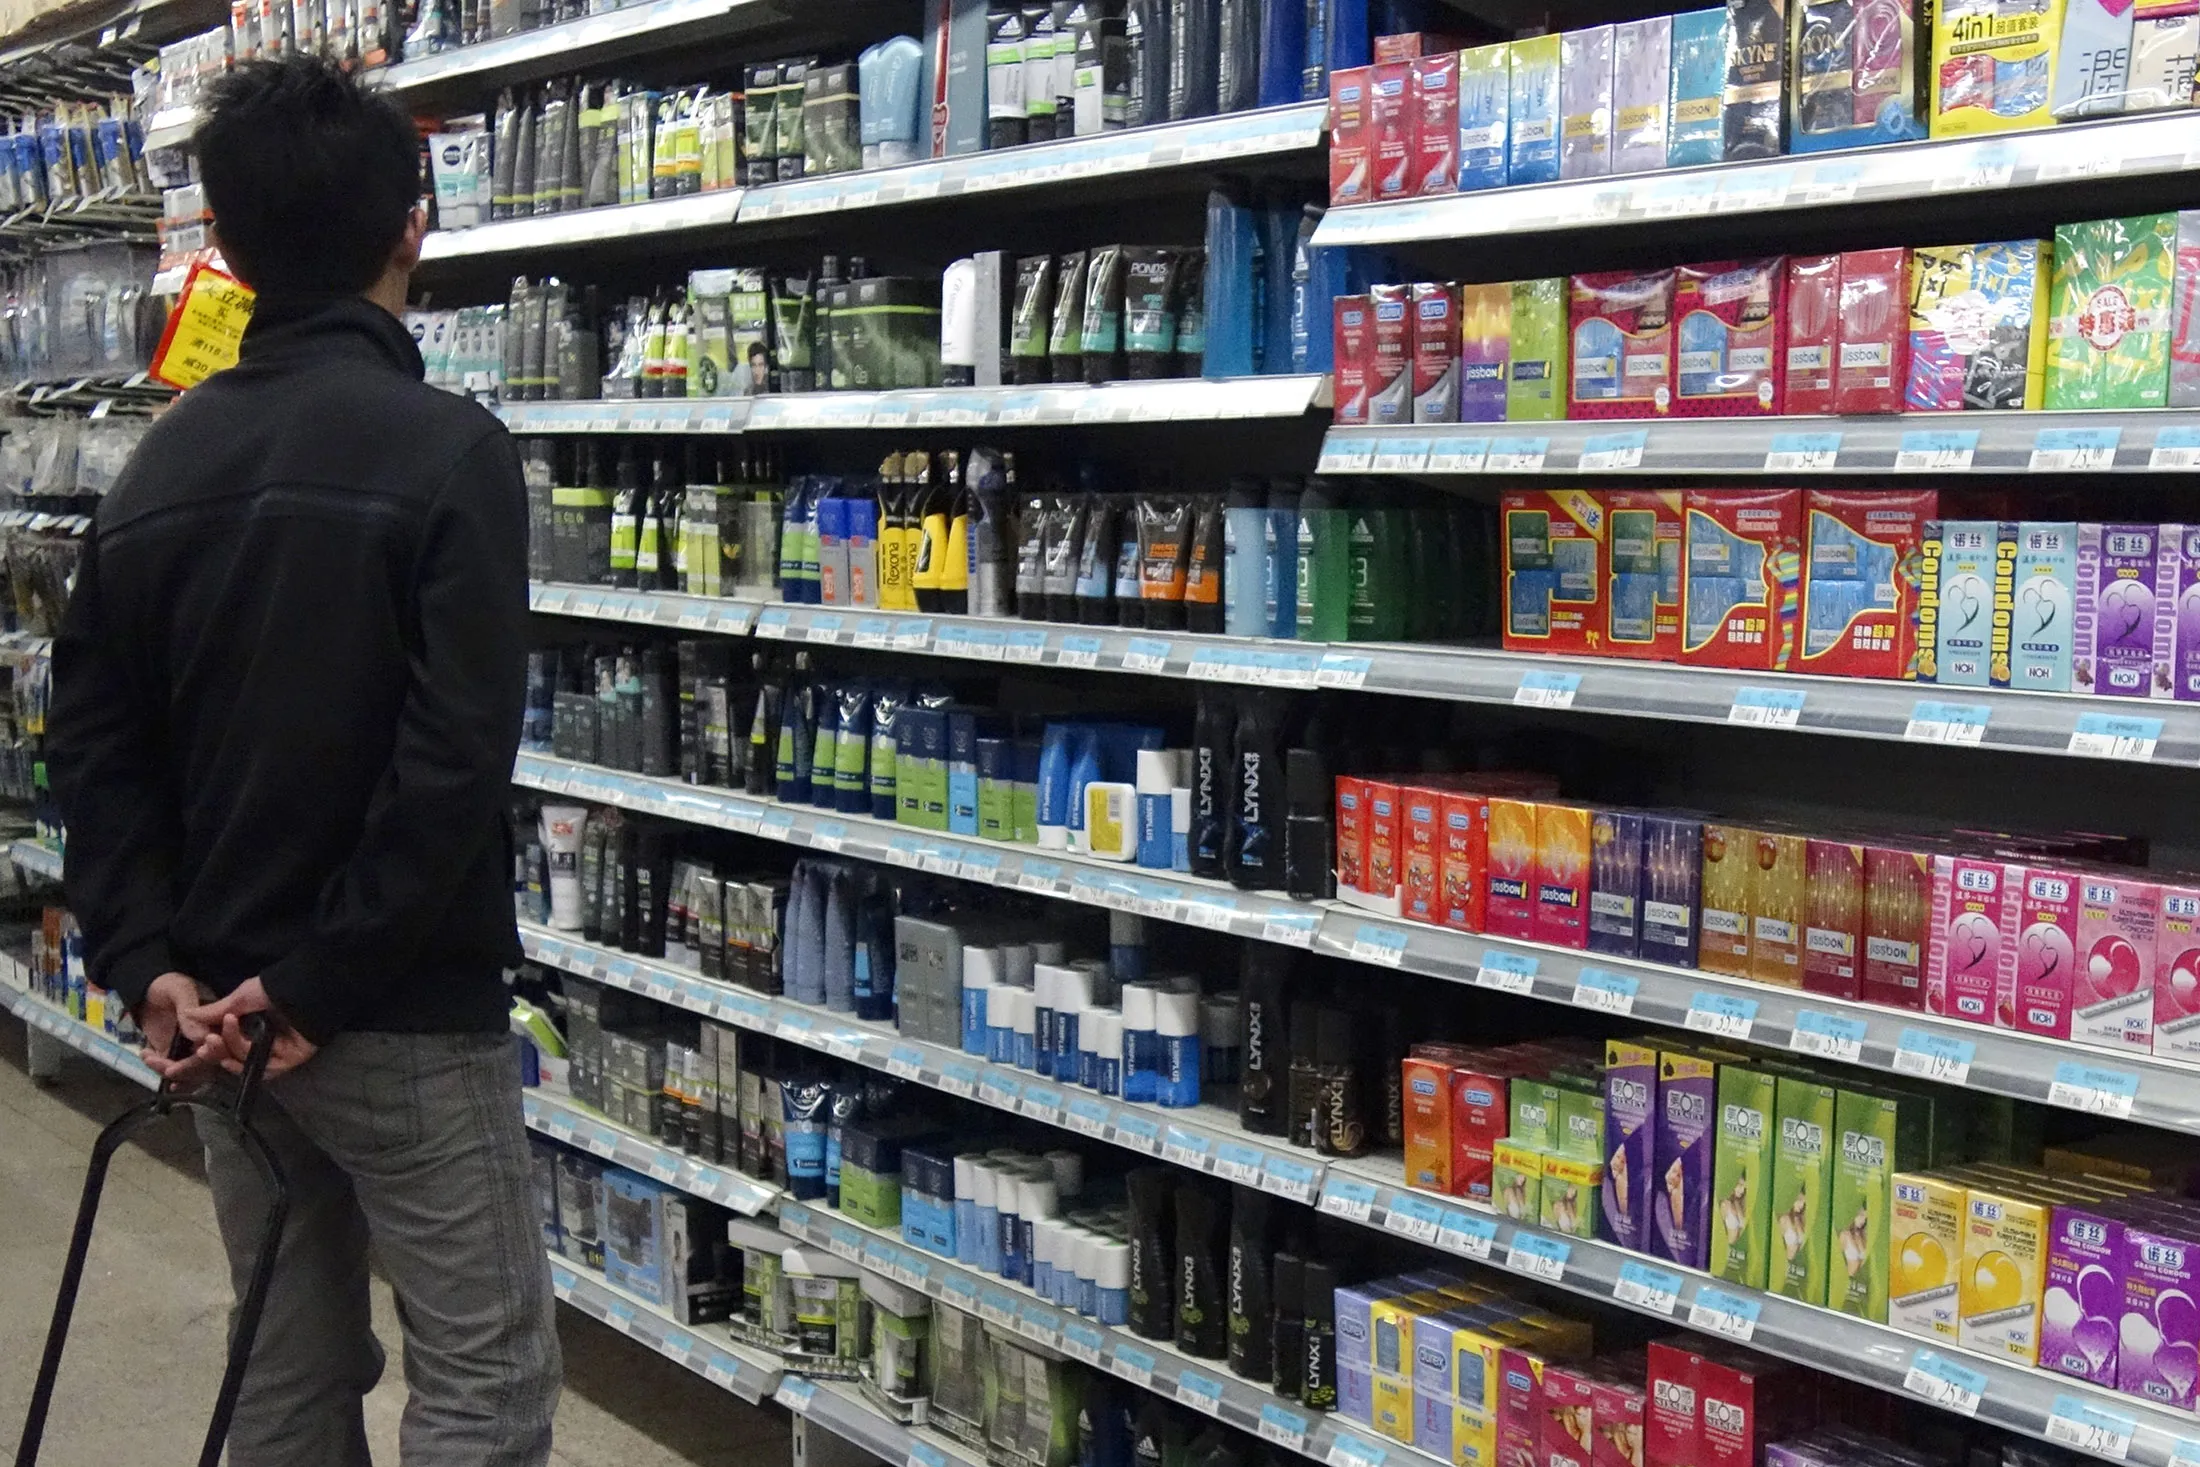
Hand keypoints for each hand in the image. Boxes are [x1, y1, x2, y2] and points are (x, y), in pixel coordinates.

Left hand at [140, 972, 216, 1086]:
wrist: (143, 992)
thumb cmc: (167, 985)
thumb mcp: (179, 990)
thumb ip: (189, 1011)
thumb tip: (201, 1037)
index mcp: (218, 1021)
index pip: (223, 1041)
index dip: (215, 1050)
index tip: (199, 1052)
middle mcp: (209, 1038)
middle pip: (208, 1062)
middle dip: (188, 1068)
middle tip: (168, 1069)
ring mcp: (191, 1048)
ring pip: (190, 1071)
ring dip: (171, 1070)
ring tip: (149, 1058)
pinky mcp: (174, 1055)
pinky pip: (173, 1070)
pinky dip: (161, 1070)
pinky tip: (146, 1057)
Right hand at [184, 978, 318, 1078]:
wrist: (303, 991)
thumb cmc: (274, 989)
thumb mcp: (240, 998)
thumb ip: (215, 1011)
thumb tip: (187, 1014)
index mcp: (249, 1026)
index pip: (224, 1042)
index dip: (208, 1043)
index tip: (194, 1039)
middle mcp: (259, 1040)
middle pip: (231, 1054)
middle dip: (214, 1049)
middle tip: (205, 1040)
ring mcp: (272, 1053)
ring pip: (241, 1061)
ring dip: (226, 1051)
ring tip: (216, 1037)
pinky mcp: (285, 1062)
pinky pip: (259, 1070)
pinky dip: (242, 1063)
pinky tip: (231, 1053)